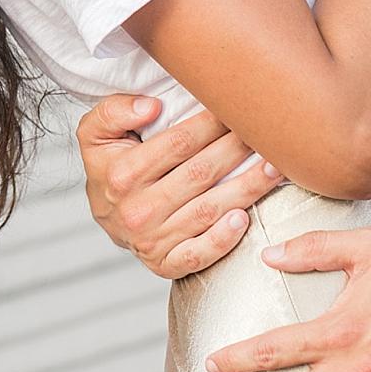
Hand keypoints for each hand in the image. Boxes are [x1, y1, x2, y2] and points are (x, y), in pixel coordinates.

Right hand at [76, 95, 281, 279]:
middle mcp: (137, 209)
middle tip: (266, 131)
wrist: (105, 216)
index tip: (235, 107)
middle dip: (237, 150)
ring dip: (247, 189)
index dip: (211, 124)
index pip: (178, 144)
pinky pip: (198, 255)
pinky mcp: (165, 264)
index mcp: (122, 174)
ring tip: (274, 167)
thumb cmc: (109, 167)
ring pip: (208, 211)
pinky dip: (223, 240)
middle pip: (201, 174)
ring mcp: (152, 240)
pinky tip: (245, 219)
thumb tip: (151, 106)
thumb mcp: (96, 132)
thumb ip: (114, 111)